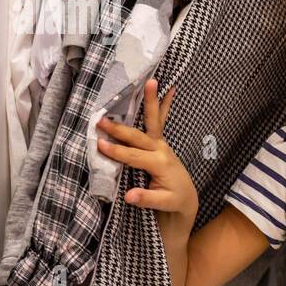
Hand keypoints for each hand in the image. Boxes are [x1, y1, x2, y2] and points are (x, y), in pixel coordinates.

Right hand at [95, 78, 198, 224]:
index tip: (99, 144)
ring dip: (150, 101)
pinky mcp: (159, 142)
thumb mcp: (164, 204)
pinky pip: (160, 120)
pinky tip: (170, 88)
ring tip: (150, 81)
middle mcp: (161, 150)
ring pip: (153, 120)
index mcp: (160, 164)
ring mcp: (161, 144)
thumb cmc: (174, 201)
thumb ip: (147, 199)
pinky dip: (164, 104)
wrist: (186, 198)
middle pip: (139, 136)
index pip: (134, 157)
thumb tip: (129, 196)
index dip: (117, 151)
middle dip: (119, 128)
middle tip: (101, 119)